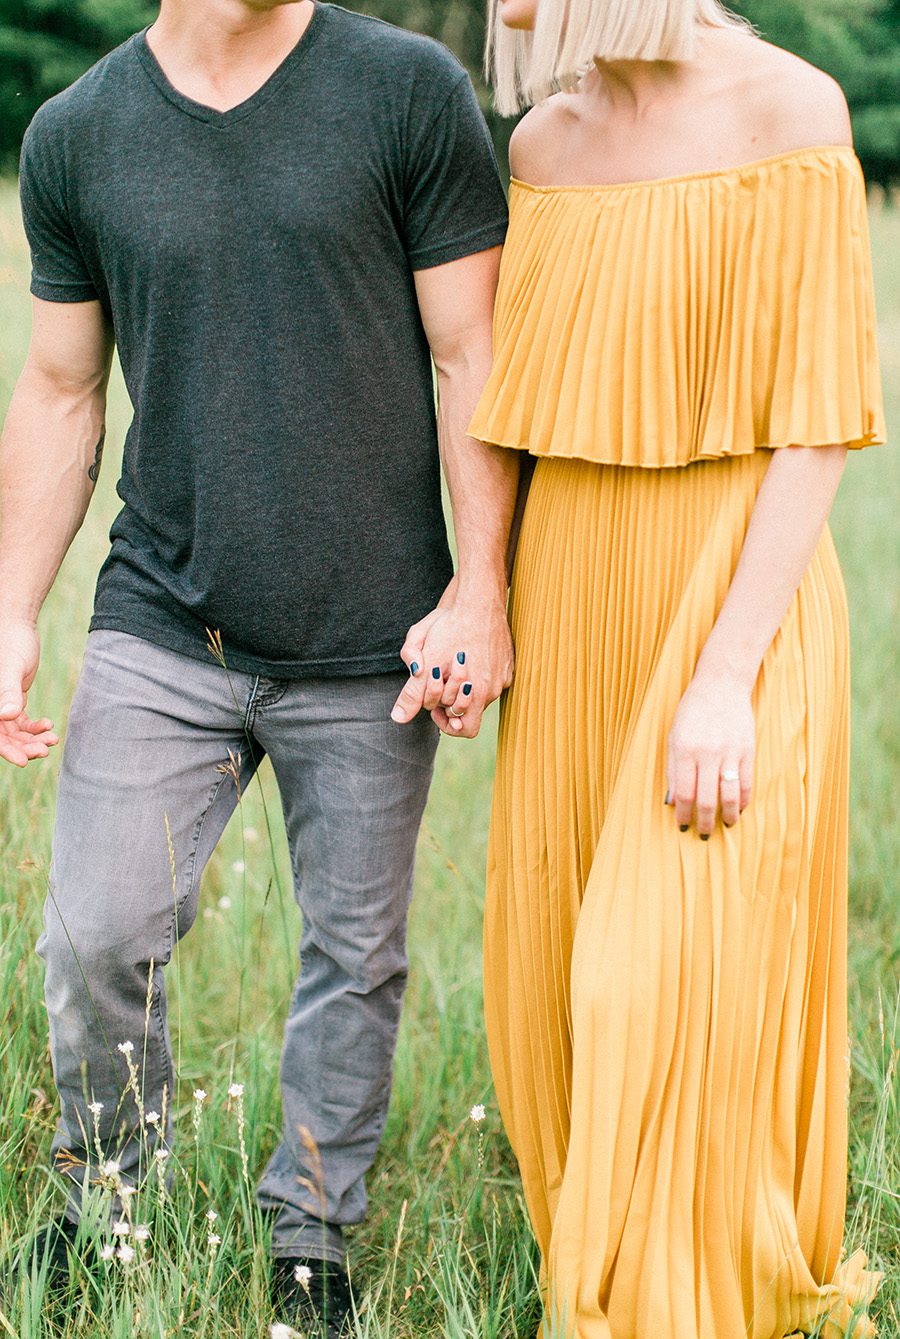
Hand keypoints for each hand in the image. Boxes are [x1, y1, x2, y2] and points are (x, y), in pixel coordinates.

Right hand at [0, 620, 57, 766]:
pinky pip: (22, 722)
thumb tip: (7, 717)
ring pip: (15, 733)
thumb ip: (7, 692)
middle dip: (24, 747)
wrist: (18, 626)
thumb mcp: (11, 667)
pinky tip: (49, 727)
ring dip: (32, 740)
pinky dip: (35, 728)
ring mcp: (1, 704)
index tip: (25, 760)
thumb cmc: (11, 642)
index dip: (6, 750)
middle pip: (4, 737)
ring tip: (52, 740)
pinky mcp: (13, 699)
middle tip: (45, 749)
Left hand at [391, 595, 513, 738]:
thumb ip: (413, 692)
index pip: (461, 728)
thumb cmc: (449, 627)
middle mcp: (492, 691)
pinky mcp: (509, 665)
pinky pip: (493, 680)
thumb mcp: (425, 659)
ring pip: (482, 696)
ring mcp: (503, 678)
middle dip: (452, 703)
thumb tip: (398, 718)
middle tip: (440, 687)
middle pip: (472, 713)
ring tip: (452, 666)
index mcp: (475, 694)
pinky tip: (469, 656)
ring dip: (465, 688)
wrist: (478, 601)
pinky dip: (479, 674)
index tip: (434, 706)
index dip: (444, 719)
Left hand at [665, 672, 753, 836]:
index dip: (682, 814)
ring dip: (727, 816)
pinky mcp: (748, 750)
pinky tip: (739, 809)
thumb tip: (672, 801)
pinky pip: (746, 782)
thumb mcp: (674, 737)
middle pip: (706, 799)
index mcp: (684, 750)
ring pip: (730, 795)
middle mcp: (707, 753)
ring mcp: (730, 752)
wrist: (721, 685)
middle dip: (703, 821)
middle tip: (703, 834)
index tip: (682, 826)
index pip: (683, 793)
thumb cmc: (692, 711)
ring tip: (724, 825)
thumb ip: (673, 769)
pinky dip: (743, 800)